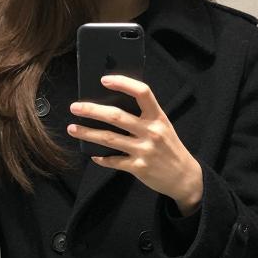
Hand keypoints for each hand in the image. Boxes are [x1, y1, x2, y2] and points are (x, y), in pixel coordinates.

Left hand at [68, 74, 202, 214]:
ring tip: (72, 128)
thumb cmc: (170, 147)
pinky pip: (114, 161)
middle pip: (116, 117)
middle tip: (75, 107)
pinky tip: (92, 155)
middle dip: (92, 110)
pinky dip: (101, 158)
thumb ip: (145, 116)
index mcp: (158, 117)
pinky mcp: (139, 168)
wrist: (184, 176)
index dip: (123, 83)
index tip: (104, 80)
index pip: (142, 92)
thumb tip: (114, 104)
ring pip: (109, 139)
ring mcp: (144, 150)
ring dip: (87, 133)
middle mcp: (151, 131)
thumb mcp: (163, 126)